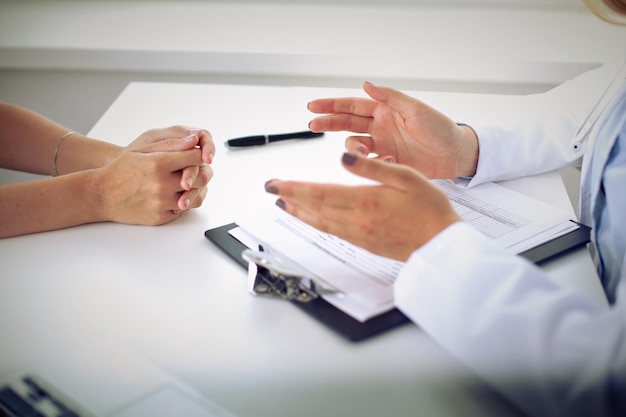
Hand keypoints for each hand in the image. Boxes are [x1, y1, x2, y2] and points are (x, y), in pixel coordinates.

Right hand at [122, 125, 214, 210]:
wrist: (101, 196)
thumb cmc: (121, 170)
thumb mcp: (142, 150)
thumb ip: (170, 144)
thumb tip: (194, 139)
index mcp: (158, 164)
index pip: (194, 157)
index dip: (198, 155)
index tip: (195, 155)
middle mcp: (161, 185)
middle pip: (199, 178)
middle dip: (199, 172)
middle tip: (192, 169)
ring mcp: (161, 203)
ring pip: (194, 196)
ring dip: (192, 189)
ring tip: (183, 182)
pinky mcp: (161, 217)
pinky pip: (183, 210)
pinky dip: (181, 202)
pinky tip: (172, 195)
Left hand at [264, 152, 460, 260]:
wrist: (441, 244)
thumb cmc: (429, 209)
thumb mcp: (406, 177)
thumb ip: (372, 166)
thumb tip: (344, 156)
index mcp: (365, 201)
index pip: (319, 192)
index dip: (293, 188)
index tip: (275, 183)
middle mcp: (356, 221)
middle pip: (314, 208)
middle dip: (289, 197)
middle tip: (271, 189)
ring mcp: (358, 234)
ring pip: (320, 222)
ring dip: (299, 212)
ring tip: (284, 203)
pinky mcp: (363, 243)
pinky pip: (332, 232)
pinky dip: (316, 223)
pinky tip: (311, 218)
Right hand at [308, 81, 478, 178]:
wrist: (455, 154)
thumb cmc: (440, 128)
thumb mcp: (416, 109)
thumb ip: (390, 97)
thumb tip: (366, 85)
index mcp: (385, 110)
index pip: (352, 106)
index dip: (332, 105)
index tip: (314, 106)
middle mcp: (380, 127)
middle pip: (346, 123)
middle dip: (328, 122)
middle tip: (312, 124)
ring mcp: (382, 145)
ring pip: (355, 145)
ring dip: (353, 149)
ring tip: (363, 152)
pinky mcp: (388, 163)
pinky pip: (369, 164)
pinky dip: (368, 165)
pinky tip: (379, 163)